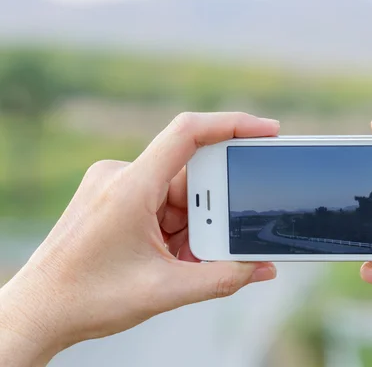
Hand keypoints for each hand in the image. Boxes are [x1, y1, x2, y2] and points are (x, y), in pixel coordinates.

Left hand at [0, 112, 279, 365]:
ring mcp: (116, 187)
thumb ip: (222, 278)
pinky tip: (167, 259)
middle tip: (217, 246)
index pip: (187, 134)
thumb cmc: (88, 299)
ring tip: (180, 264)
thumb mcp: (165, 291)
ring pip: (177, 196)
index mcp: (130, 187)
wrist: (38, 313)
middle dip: (211, 212)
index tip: (268, 131)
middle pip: (190, 177)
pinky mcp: (114, 200)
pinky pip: (160, 205)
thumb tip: (263, 268)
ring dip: (192, 228)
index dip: (233, 125)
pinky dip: (176, 230)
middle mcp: (121, 177)